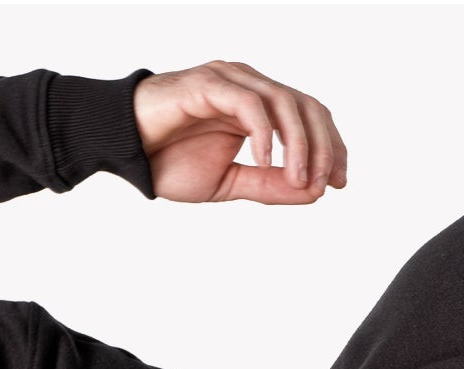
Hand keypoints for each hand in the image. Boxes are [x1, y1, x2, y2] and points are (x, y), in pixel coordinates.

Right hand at [132, 60, 347, 204]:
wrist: (125, 151)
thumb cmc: (167, 160)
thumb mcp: (229, 183)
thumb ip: (268, 185)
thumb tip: (312, 192)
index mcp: (258, 106)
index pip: (309, 117)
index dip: (331, 148)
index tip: (338, 183)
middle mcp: (249, 86)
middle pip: (306, 106)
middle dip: (325, 146)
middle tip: (326, 183)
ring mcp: (229, 81)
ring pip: (284, 101)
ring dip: (299, 144)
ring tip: (300, 179)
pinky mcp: (208, 84)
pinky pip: (247, 103)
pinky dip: (264, 133)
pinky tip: (264, 161)